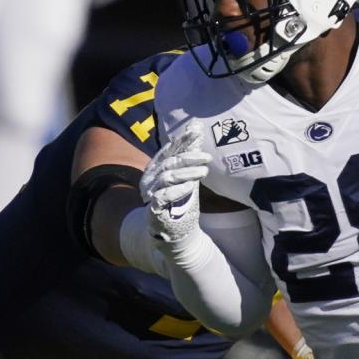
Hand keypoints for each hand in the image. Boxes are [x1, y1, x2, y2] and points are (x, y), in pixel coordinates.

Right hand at [140, 123, 210, 245]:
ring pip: (167, 177)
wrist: (170, 230)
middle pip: (169, 162)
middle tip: (208, 157)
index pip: (169, 150)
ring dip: (187, 173)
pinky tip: (190, 187)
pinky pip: (162, 196)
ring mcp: (150, 193)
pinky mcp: (153, 209)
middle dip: (189, 158)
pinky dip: (177, 190)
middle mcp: (150, 178)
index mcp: (156, 167)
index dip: (181, 140)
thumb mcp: (186, 176)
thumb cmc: (179, 200)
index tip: (196, 132)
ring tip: (204, 172)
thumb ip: (189, 155)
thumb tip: (197, 128)